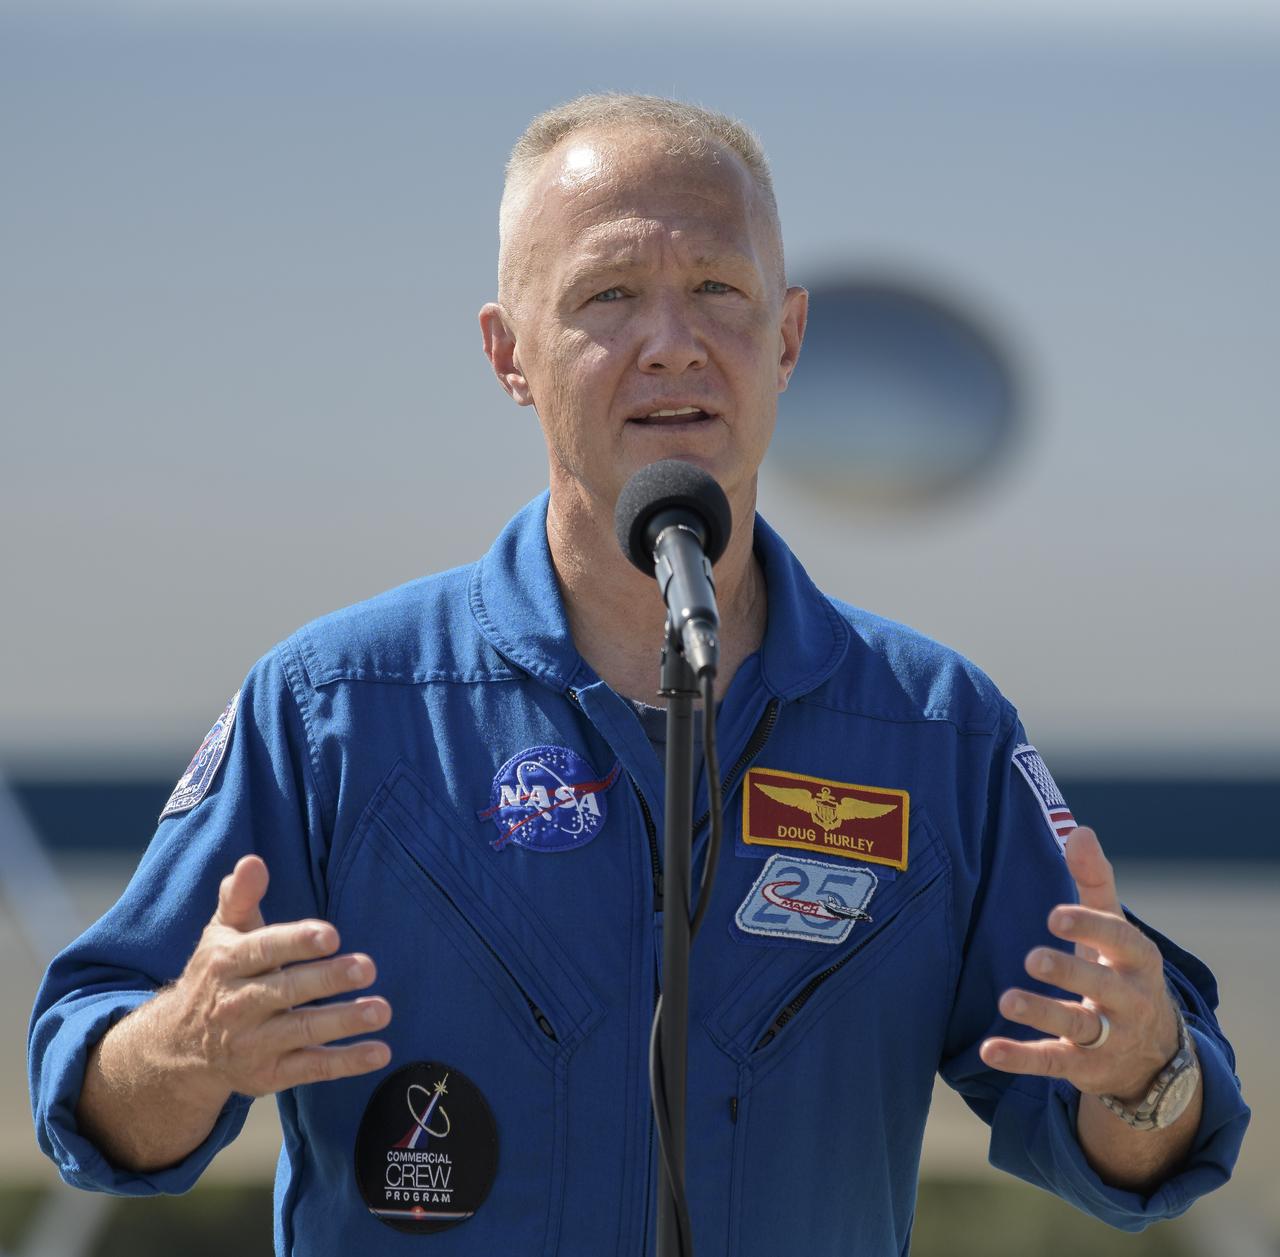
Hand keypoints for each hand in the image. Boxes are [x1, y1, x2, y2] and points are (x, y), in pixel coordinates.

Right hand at [168, 855, 391, 1096]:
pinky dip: (346, 1062)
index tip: (332, 935)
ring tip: (382, 1010)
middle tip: (368, 967)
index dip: (297, 942)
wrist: (178, 1047)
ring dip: (344, 1021)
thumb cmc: (218, 974)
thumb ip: (240, 896)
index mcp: (227, 963)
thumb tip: (253, 861)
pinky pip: (311, 1069)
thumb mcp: (221, 932)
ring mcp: (253, 1044)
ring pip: (301, 1032)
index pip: (264, 950)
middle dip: (328, 979)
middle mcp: (237, 1005)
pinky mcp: (268, 1075)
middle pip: (286, 991)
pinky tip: (380, 1052)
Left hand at [979, 828, 1178, 1104]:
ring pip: (1078, 1027)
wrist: (1154, 1053)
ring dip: (1042, 1014)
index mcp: (1138, 960)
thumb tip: (1079, 830)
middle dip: (1069, 973)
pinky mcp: (1085, 1068)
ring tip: (1006, 1000)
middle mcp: (1130, 1000)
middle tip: (1032, 958)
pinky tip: (990, 1051)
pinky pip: (1053, 1063)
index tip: (1055, 915)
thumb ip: (1096, 880)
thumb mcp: (1116, 927)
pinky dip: (1021, 1059)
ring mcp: (1110, 1037)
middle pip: (1101, 986)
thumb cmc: (1121, 969)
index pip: (1120, 940)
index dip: (1090, 927)